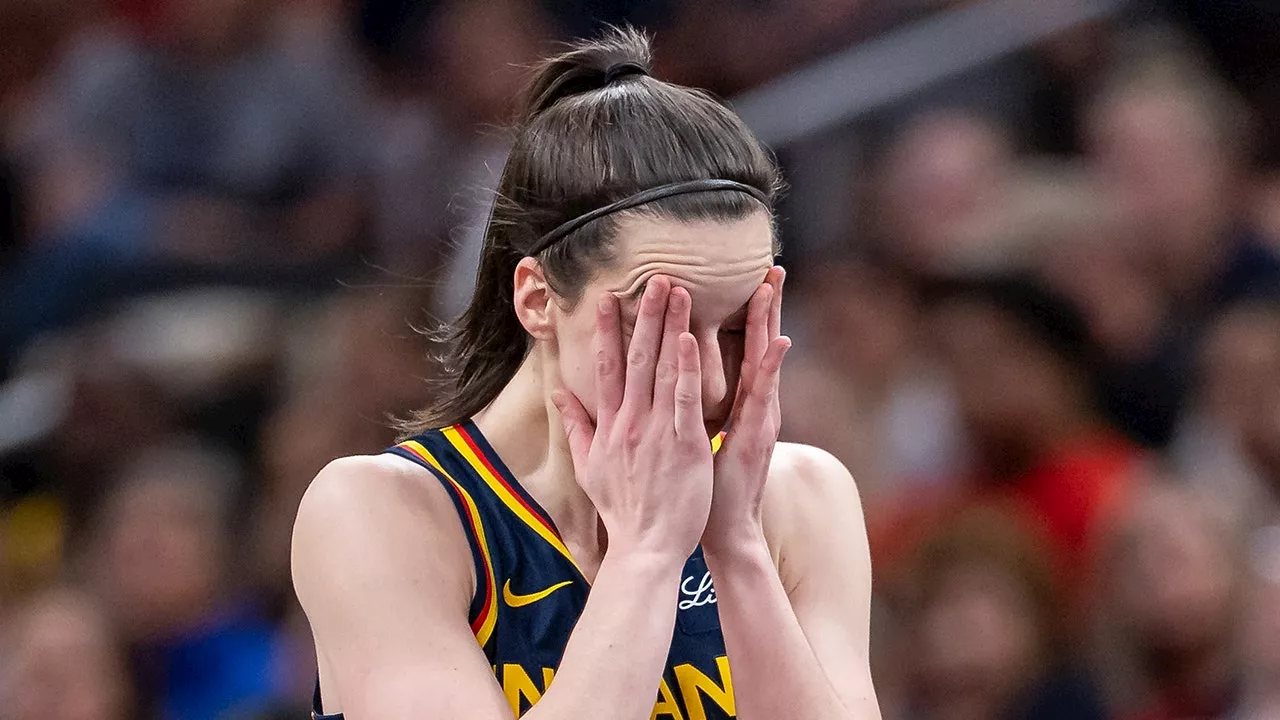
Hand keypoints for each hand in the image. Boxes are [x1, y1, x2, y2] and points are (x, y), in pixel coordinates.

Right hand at [554, 276, 715, 560]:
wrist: (646, 547)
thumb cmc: (622, 509)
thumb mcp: (588, 466)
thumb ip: (576, 425)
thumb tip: (558, 393)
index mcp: (610, 426)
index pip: (606, 369)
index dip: (607, 331)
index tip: (609, 298)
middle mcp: (630, 422)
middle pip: (636, 358)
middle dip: (645, 315)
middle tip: (655, 277)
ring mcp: (657, 432)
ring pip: (662, 370)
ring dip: (669, 327)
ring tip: (679, 291)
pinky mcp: (685, 446)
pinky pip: (686, 400)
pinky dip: (686, 369)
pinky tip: (688, 339)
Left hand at [703, 267, 788, 554]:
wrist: (724, 532)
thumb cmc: (702, 490)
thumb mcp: (689, 441)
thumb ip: (683, 411)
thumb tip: (669, 390)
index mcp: (733, 404)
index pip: (738, 350)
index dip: (741, 318)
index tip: (744, 281)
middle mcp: (751, 406)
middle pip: (757, 346)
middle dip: (764, 307)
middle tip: (771, 267)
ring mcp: (757, 419)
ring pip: (763, 361)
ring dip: (770, 323)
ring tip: (773, 286)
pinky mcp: (755, 436)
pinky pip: (762, 396)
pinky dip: (771, 368)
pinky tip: (780, 341)